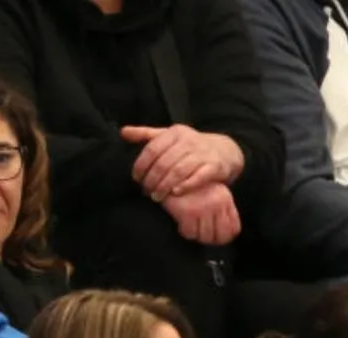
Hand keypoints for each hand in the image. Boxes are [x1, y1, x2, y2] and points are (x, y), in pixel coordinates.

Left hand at [121, 124, 244, 199]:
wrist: (225, 150)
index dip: (141, 165)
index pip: (152, 149)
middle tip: (146, 191)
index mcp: (175, 133)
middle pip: (164, 163)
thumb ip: (145, 135)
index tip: (136, 178)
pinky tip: (175, 193)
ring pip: (178, 171)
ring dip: (165, 186)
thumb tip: (123, 132)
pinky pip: (199, 177)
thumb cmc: (189, 146)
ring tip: (157, 196)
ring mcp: (203, 154)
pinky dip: (186, 185)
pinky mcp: (215, 166)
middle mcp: (189, 141)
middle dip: (152, 180)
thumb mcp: (168, 137)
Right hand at [160, 183, 240, 245]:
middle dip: (211, 240)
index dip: (225, 238)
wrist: (172, 175)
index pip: (233, 228)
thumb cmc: (192, 187)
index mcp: (225, 199)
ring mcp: (202, 208)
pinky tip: (183, 226)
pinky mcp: (187, 212)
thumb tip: (224, 234)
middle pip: (220, 236)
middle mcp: (216, 204)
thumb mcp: (213, 193)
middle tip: (203, 238)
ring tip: (192, 230)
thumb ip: (221, 210)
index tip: (216, 239)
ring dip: (198, 237)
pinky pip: (190, 233)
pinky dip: (186, 232)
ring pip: (204, 236)